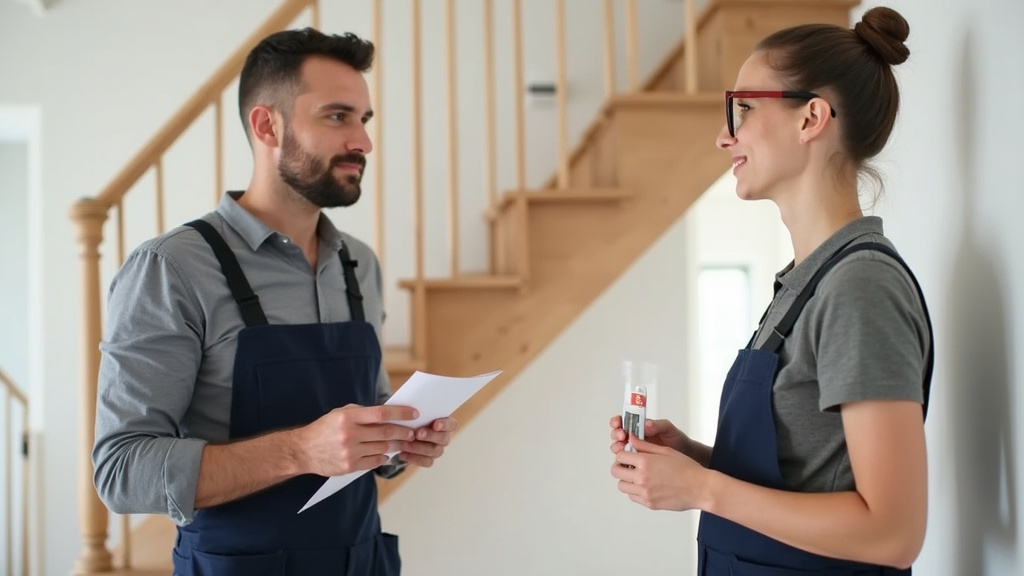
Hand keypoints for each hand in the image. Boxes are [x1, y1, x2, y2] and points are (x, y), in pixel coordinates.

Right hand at [294, 404, 417, 476]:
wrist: (302, 450)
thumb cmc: (324, 429)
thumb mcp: (340, 413)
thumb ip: (362, 413)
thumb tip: (387, 413)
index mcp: (348, 417)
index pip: (381, 413)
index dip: (400, 413)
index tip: (414, 413)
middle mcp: (350, 434)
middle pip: (386, 432)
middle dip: (403, 432)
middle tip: (412, 432)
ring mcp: (350, 451)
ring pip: (383, 447)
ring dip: (396, 445)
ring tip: (402, 442)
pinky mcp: (349, 466)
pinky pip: (375, 461)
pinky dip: (384, 457)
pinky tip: (386, 453)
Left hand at [398, 417, 457, 467]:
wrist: (400, 433)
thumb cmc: (409, 419)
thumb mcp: (413, 413)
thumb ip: (417, 412)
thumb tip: (413, 410)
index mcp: (444, 423)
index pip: (451, 424)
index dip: (445, 425)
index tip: (435, 424)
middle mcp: (443, 437)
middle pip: (443, 438)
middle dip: (430, 436)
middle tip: (417, 434)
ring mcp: (437, 449)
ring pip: (435, 451)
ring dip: (419, 447)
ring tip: (405, 444)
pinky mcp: (429, 459)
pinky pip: (427, 462)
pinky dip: (414, 458)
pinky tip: (403, 454)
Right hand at [609, 416, 689, 454]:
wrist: (686, 455)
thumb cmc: (678, 440)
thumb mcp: (668, 429)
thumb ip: (657, 425)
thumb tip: (646, 424)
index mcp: (640, 427)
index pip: (623, 422)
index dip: (617, 422)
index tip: (618, 424)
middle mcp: (635, 439)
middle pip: (617, 435)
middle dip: (616, 435)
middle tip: (622, 436)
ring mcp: (635, 451)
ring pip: (619, 449)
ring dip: (618, 447)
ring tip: (623, 448)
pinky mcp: (637, 464)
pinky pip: (626, 462)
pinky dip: (623, 461)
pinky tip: (628, 460)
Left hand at [610, 435, 708, 510]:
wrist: (700, 488)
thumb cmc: (687, 468)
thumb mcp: (665, 450)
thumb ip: (645, 445)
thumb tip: (631, 439)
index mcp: (645, 462)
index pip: (620, 456)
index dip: (623, 454)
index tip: (628, 454)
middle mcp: (642, 478)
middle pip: (616, 471)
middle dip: (620, 466)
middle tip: (628, 465)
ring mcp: (645, 492)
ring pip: (622, 486)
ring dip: (627, 480)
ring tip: (638, 476)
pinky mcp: (649, 503)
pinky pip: (633, 497)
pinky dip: (635, 491)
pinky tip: (646, 486)